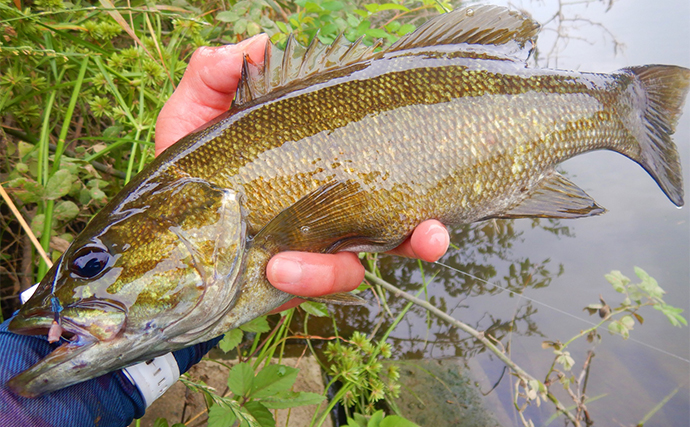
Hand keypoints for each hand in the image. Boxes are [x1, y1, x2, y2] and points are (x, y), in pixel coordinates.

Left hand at [155, 35, 450, 310]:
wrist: (165, 229)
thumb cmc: (187, 163)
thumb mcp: (192, 112)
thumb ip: (215, 74)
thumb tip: (259, 43)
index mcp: (319, 161)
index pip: (373, 156)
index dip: (406, 154)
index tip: (426, 145)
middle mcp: (330, 204)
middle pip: (397, 219)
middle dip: (426, 232)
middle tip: (436, 234)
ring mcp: (317, 245)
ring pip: (365, 262)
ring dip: (345, 269)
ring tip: (305, 261)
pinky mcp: (298, 278)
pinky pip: (321, 283)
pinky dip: (307, 276)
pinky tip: (277, 267)